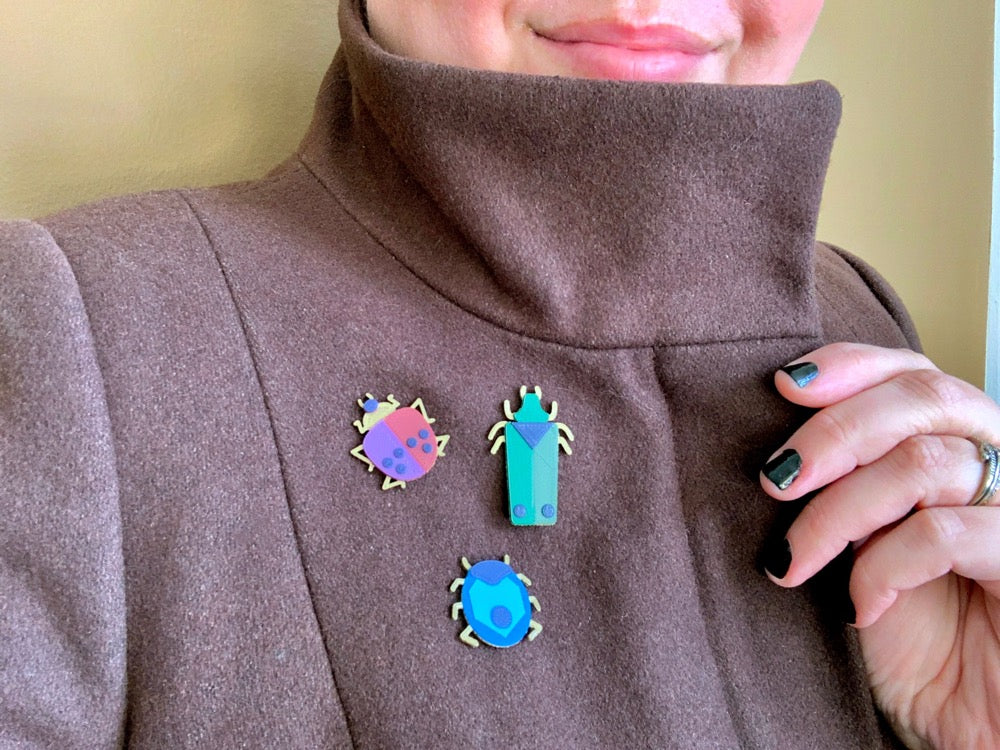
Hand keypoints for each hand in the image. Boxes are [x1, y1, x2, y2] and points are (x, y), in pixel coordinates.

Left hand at [759, 343, 999, 749]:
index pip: (916, 371)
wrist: (959, 718)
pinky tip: (856, 605)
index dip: (851, 365)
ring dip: (837, 511)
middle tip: (774, 481)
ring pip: (924, 463)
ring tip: (793, 557)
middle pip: (924, 397)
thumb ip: (842, 484)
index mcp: (960, 445)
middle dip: (833, 432)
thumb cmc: (906, 629)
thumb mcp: (859, 543)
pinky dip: (882, 566)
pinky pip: (944, 535)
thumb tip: (777, 446)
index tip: (783, 385)